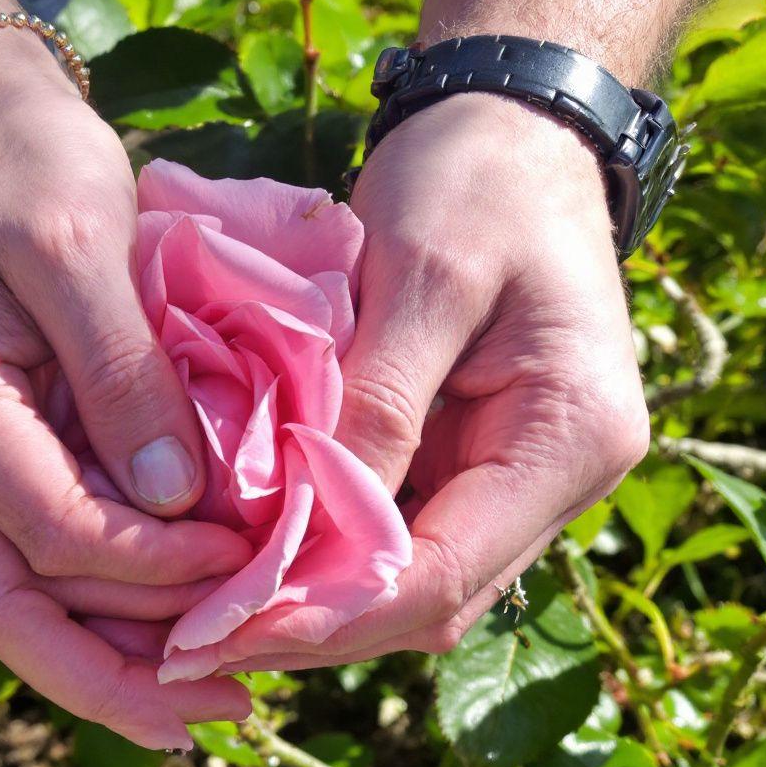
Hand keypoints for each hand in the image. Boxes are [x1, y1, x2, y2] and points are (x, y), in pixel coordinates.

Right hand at [0, 28, 251, 746]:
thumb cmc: (24, 169)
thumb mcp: (82, 247)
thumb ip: (123, 376)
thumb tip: (176, 504)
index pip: (49, 529)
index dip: (153, 567)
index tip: (251, 566)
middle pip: (9, 608)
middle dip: (116, 676)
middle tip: (224, 714)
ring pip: (15, 603)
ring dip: (107, 660)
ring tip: (202, 705)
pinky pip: (29, 561)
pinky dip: (96, 609)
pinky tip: (164, 635)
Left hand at [215, 93, 650, 671]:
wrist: (514, 129)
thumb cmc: (475, 181)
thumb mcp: (425, 272)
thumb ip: (379, 399)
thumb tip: (313, 521)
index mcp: (570, 436)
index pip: (446, 572)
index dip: (332, 616)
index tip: (227, 628)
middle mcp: (558, 479)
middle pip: (430, 600)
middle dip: (313, 626)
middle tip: (195, 637)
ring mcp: (518, 476)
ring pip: (412, 584)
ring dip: (315, 604)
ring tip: (209, 615)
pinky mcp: (474, 461)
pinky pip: (400, 536)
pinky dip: (328, 558)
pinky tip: (254, 561)